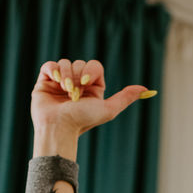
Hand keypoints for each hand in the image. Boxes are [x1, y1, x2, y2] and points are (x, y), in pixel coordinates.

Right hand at [30, 59, 154, 136]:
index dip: (91, 70)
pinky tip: (55, 81)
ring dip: (66, 76)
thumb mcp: (108, 110)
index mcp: (92, 88)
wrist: (59, 128)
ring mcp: (60, 82)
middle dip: (77, 76)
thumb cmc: (83, 121)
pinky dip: (53, 70)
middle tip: (74, 94)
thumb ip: (125, 98)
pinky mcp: (46, 81)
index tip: (86, 81)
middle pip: (80, 63)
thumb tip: (147, 90)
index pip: (94, 66)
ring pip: (65, 63)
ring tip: (64, 92)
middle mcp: (77, 83)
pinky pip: (50, 66)